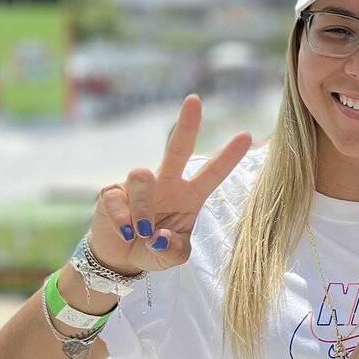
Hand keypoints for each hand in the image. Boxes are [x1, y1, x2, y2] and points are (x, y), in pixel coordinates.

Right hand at [88, 95, 250, 274]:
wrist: (122, 258)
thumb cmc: (154, 249)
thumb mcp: (173, 256)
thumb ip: (175, 249)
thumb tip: (162, 235)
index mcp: (189, 196)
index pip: (212, 172)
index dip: (229, 156)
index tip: (246, 135)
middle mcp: (166, 184)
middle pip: (177, 148)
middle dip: (186, 124)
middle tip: (195, 100)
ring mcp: (138, 185)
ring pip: (143, 177)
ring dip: (143, 209)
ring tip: (142, 231)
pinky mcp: (112, 192)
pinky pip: (118, 197)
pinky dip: (123, 218)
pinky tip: (125, 231)